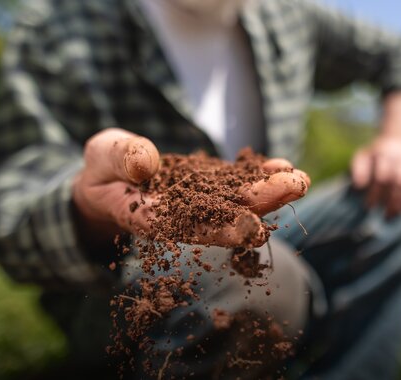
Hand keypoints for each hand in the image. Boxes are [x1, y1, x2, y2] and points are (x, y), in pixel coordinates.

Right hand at [72, 128, 309, 246]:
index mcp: (152, 218)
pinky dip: (260, 176)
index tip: (253, 228)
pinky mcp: (210, 187)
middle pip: (226, 216)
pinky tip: (284, 166)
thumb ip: (120, 158)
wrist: (110, 178)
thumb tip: (147, 162)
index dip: (222, 229)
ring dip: (271, 192)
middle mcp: (184, 217)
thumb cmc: (101, 170)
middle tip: (296, 187)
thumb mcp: (101, 156)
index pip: (190, 228)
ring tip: (299, 178)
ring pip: (238, 201)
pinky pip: (238, 183)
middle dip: (262, 203)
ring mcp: (200, 202)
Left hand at [351, 136, 400, 217]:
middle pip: (400, 181)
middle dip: (393, 200)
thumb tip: (359, 185)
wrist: (398, 139)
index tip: (369, 207)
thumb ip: (358, 169)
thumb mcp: (363, 157)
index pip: (381, 177)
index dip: (375, 193)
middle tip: (386, 215)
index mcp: (384, 153)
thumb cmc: (376, 155)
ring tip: (399, 213)